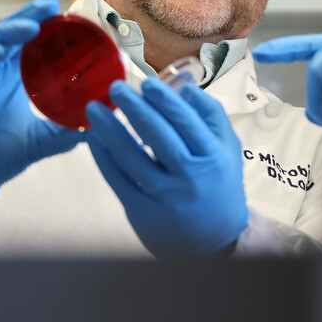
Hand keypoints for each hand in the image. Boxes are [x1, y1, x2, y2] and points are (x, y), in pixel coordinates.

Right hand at [0, 0, 84, 200]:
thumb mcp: (35, 143)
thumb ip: (64, 134)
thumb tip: (99, 129)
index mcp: (15, 76)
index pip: (34, 44)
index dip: (50, 28)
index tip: (73, 16)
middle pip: (13, 34)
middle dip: (31, 17)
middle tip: (50, 4)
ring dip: (9, 31)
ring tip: (30, 27)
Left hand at [85, 78, 247, 256]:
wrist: (216, 239)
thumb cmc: (219, 182)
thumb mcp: (227, 148)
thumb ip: (210, 115)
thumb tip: (184, 85)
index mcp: (213, 156)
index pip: (186, 121)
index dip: (165, 100)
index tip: (146, 83)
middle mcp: (191, 176)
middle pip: (158, 135)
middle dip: (134, 107)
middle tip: (116, 87)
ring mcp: (165, 196)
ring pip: (133, 157)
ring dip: (110, 129)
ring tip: (94, 108)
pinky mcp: (143, 212)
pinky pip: (119, 180)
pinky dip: (104, 157)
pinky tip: (94, 138)